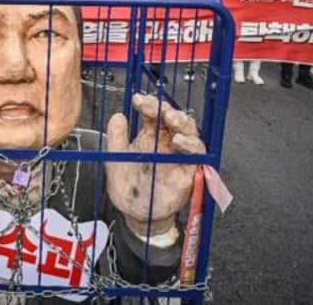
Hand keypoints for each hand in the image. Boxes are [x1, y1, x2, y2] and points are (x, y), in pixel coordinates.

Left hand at [105, 93, 204, 237]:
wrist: (135, 214)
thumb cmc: (128, 186)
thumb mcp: (116, 158)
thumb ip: (116, 137)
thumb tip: (118, 116)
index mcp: (150, 136)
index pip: (154, 113)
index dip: (148, 103)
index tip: (137, 99)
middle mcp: (166, 143)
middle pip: (173, 118)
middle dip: (166, 108)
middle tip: (156, 106)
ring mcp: (178, 155)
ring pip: (189, 131)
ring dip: (182, 122)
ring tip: (170, 118)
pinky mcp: (188, 170)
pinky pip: (197, 154)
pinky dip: (191, 144)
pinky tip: (179, 141)